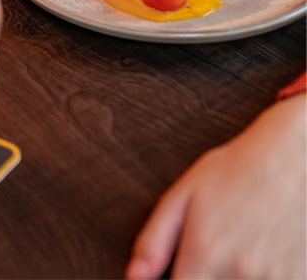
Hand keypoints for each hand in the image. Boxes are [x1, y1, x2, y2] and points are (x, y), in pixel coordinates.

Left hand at [127, 95, 306, 279]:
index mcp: (205, 255)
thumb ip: (154, 240)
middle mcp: (241, 275)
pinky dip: (269, 275)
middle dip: (211, 277)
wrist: (300, 155)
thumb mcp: (186, 193)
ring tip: (247, 246)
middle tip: (221, 246)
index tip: (186, 271)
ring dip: (240, 277)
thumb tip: (133, 277)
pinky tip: (267, 254)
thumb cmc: (240, 168)